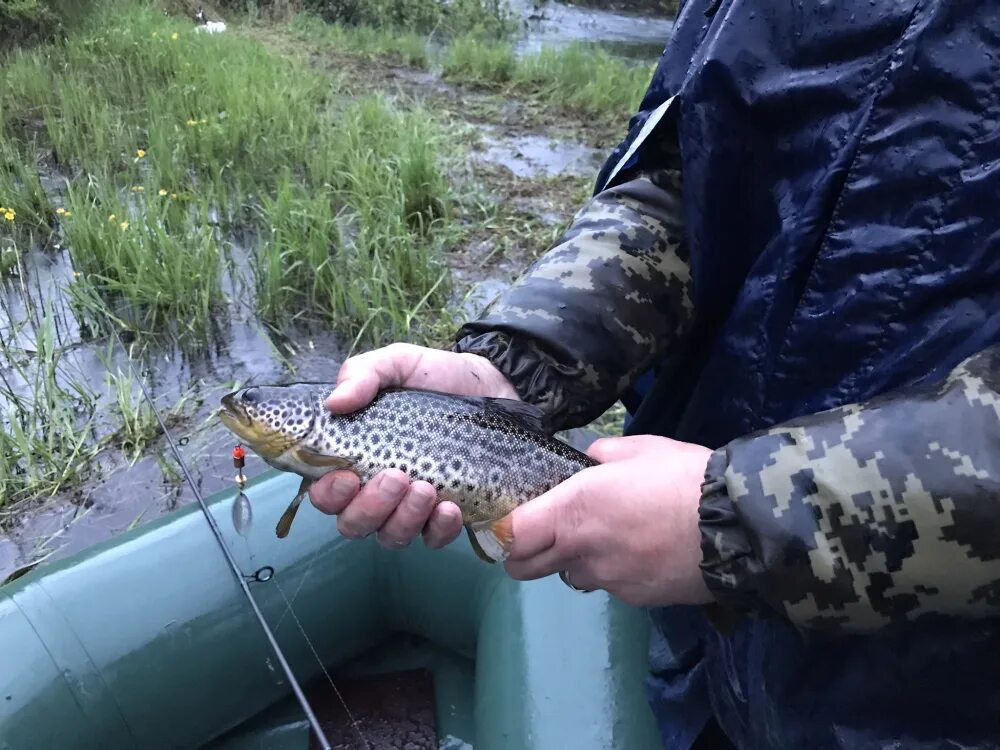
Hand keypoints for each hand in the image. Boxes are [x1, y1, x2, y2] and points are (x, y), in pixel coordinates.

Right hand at [308, 343, 518, 549]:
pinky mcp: (448, 515)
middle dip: (369, 508)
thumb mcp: (398, 364)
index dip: (329, 494)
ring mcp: (412, 508)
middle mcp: (378, 490)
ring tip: (425, 488)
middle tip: (396, 476)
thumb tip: (334, 402)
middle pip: (354, 523)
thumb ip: (363, 374)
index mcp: (356, 456)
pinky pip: (434, 539)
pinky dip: (438, 529)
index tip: (347, 476)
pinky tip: (450, 507)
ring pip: (391, 536)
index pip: (326, 493)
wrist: (496, 382)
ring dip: (404, 518)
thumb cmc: (436, 376)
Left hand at [504, 435, 714, 606]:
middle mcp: (581, 551)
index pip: (511, 535)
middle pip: (525, 569)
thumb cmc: (682, 477)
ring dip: (577, 561)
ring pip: (571, 577)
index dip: (503, 530)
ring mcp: (608, 581)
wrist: (737, 526)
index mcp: (573, 510)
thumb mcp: (639, 448)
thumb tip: (591, 461)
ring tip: (608, 538)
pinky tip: (642, 553)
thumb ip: (602, 455)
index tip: (513, 520)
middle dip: (527, 554)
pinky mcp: (636, 600)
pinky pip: (610, 587)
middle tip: (546, 534)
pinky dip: (616, 573)